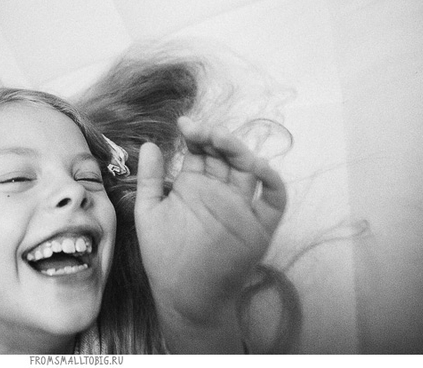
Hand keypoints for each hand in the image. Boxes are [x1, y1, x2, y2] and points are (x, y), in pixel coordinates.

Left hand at [135, 117, 285, 330]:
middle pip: (225, 156)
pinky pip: (274, 198)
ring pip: (248, 169)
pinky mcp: (259, 226)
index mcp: (194, 187)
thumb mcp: (149, 212)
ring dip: (238, 150)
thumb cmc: (164, 257)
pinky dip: (270, 179)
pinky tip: (255, 165)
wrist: (184, 298)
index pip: (201, 153)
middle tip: (201, 130)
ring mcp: (240, 207)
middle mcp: (219, 193)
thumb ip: (149, 179)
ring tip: (219, 139)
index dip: (196, 135)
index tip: (184, 124)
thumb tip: (150, 143)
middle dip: (215, 138)